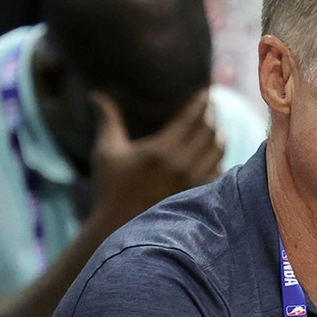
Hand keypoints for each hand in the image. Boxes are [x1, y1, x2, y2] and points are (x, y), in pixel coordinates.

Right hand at [87, 90, 223, 230]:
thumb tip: (96, 94)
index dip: (201, 103)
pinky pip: (220, 169)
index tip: (205, 92)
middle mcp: (181, 165)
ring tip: (216, 124)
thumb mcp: (106, 151)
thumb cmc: (111, 186)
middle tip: (211, 105)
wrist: (120, 224)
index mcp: (160, 151)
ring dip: (220, 133)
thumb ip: (108, 120)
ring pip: (218, 149)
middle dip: (213, 114)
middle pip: (209, 131)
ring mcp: (193, 181)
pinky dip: (220, 157)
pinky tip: (215, 150)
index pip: (191, 119)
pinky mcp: (199, 194)